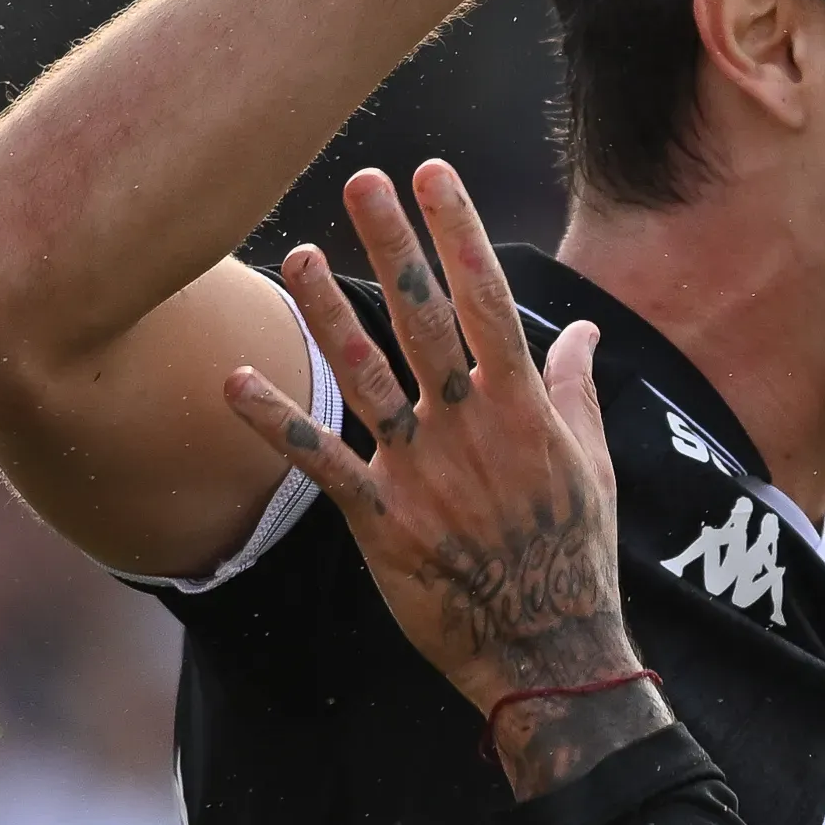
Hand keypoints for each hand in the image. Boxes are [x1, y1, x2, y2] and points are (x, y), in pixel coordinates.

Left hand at [225, 164, 669, 793]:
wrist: (547, 651)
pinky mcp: (380, 519)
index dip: (459, 232)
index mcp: (524, 409)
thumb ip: (577, 393)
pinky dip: (273, 422)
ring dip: (328, 313)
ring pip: (365, 376)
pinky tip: (231, 380)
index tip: (434, 174)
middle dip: (394, 245)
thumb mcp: (594, 466)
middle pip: (425, 319)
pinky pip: (318, 463)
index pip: (490, 301)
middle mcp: (469, 428)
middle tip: (363, 180)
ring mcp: (420, 472)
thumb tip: (586, 336)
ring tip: (293, 254)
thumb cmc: (576, 556)